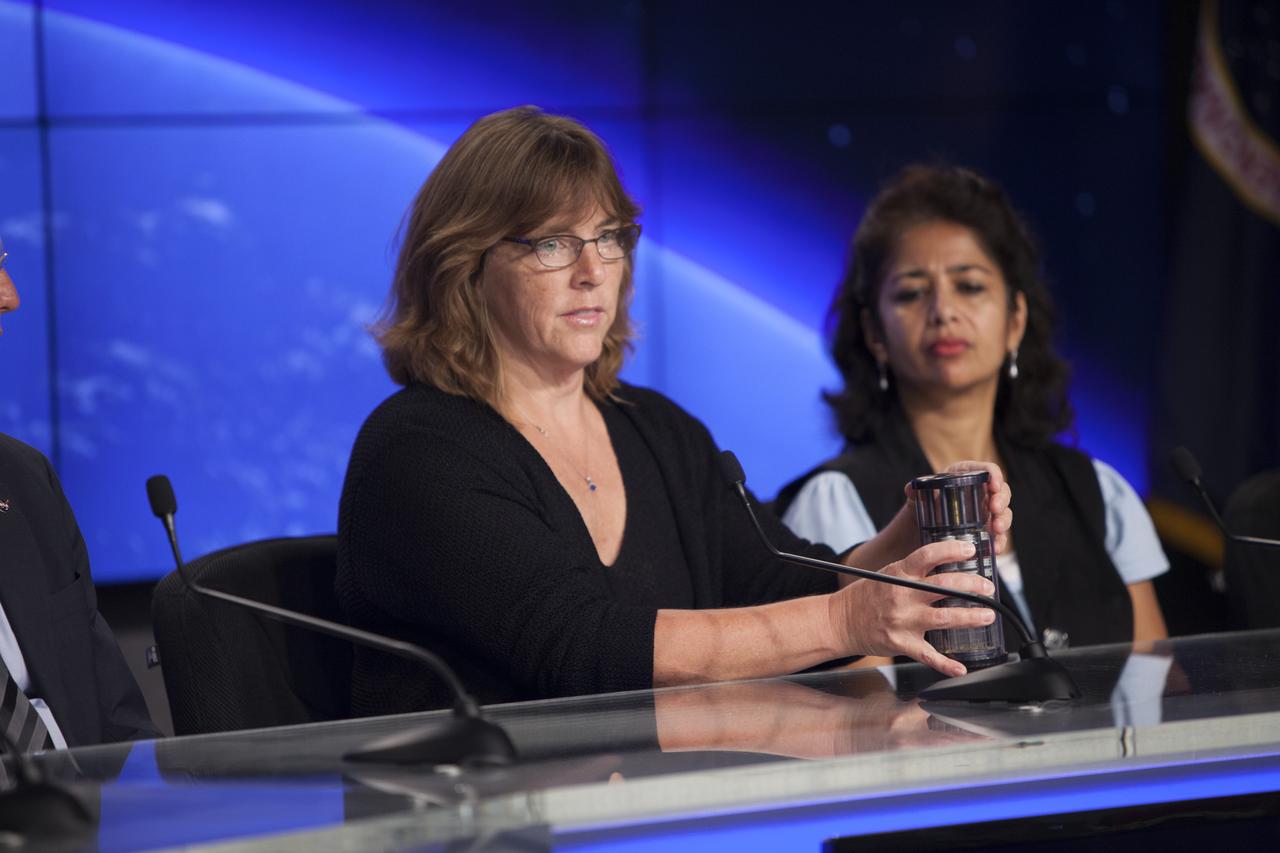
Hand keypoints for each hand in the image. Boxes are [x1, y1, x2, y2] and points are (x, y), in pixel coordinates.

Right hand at [828, 538, 996, 677]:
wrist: (840, 621)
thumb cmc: (867, 597)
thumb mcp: (888, 574)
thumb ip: (914, 572)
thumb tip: (948, 566)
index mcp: (899, 574)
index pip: (928, 555)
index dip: (952, 551)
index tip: (970, 551)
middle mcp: (902, 596)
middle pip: (944, 586)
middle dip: (972, 586)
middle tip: (989, 588)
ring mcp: (903, 620)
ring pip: (944, 618)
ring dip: (971, 617)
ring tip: (987, 616)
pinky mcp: (901, 643)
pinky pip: (928, 656)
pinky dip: (946, 664)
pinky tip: (961, 667)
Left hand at [890, 460, 1011, 554]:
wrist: (922, 524)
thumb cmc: (924, 501)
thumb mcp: (918, 496)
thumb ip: (914, 491)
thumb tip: (910, 489)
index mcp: (968, 475)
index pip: (988, 470)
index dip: (994, 475)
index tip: (993, 485)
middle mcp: (982, 492)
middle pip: (1002, 491)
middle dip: (1001, 500)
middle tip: (994, 509)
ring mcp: (987, 512)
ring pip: (1004, 513)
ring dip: (1004, 521)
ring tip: (996, 529)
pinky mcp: (987, 531)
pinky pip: (999, 536)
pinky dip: (999, 541)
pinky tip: (995, 548)